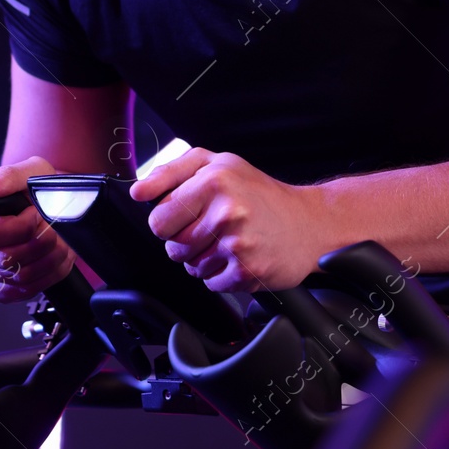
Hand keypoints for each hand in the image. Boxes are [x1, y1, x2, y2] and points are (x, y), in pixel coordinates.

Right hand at [0, 156, 76, 301]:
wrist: (36, 205)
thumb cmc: (29, 188)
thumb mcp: (27, 171)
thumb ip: (6, 177)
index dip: (23, 228)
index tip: (38, 214)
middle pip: (3, 258)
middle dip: (40, 246)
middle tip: (56, 231)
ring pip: (13, 278)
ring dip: (47, 263)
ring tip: (60, 244)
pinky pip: (13, 293)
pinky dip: (41, 279)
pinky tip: (49, 261)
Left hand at [130, 148, 324, 293]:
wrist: (309, 223)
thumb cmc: (260, 194)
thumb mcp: (219, 164)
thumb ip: (173, 172)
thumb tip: (138, 190)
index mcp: (215, 179)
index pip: (159, 218)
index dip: (168, 222)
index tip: (185, 216)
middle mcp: (227, 209)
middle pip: (173, 246)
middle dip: (186, 242)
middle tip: (211, 229)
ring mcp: (238, 242)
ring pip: (191, 267)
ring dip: (204, 260)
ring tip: (229, 242)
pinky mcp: (247, 270)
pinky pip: (211, 283)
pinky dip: (221, 275)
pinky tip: (239, 257)